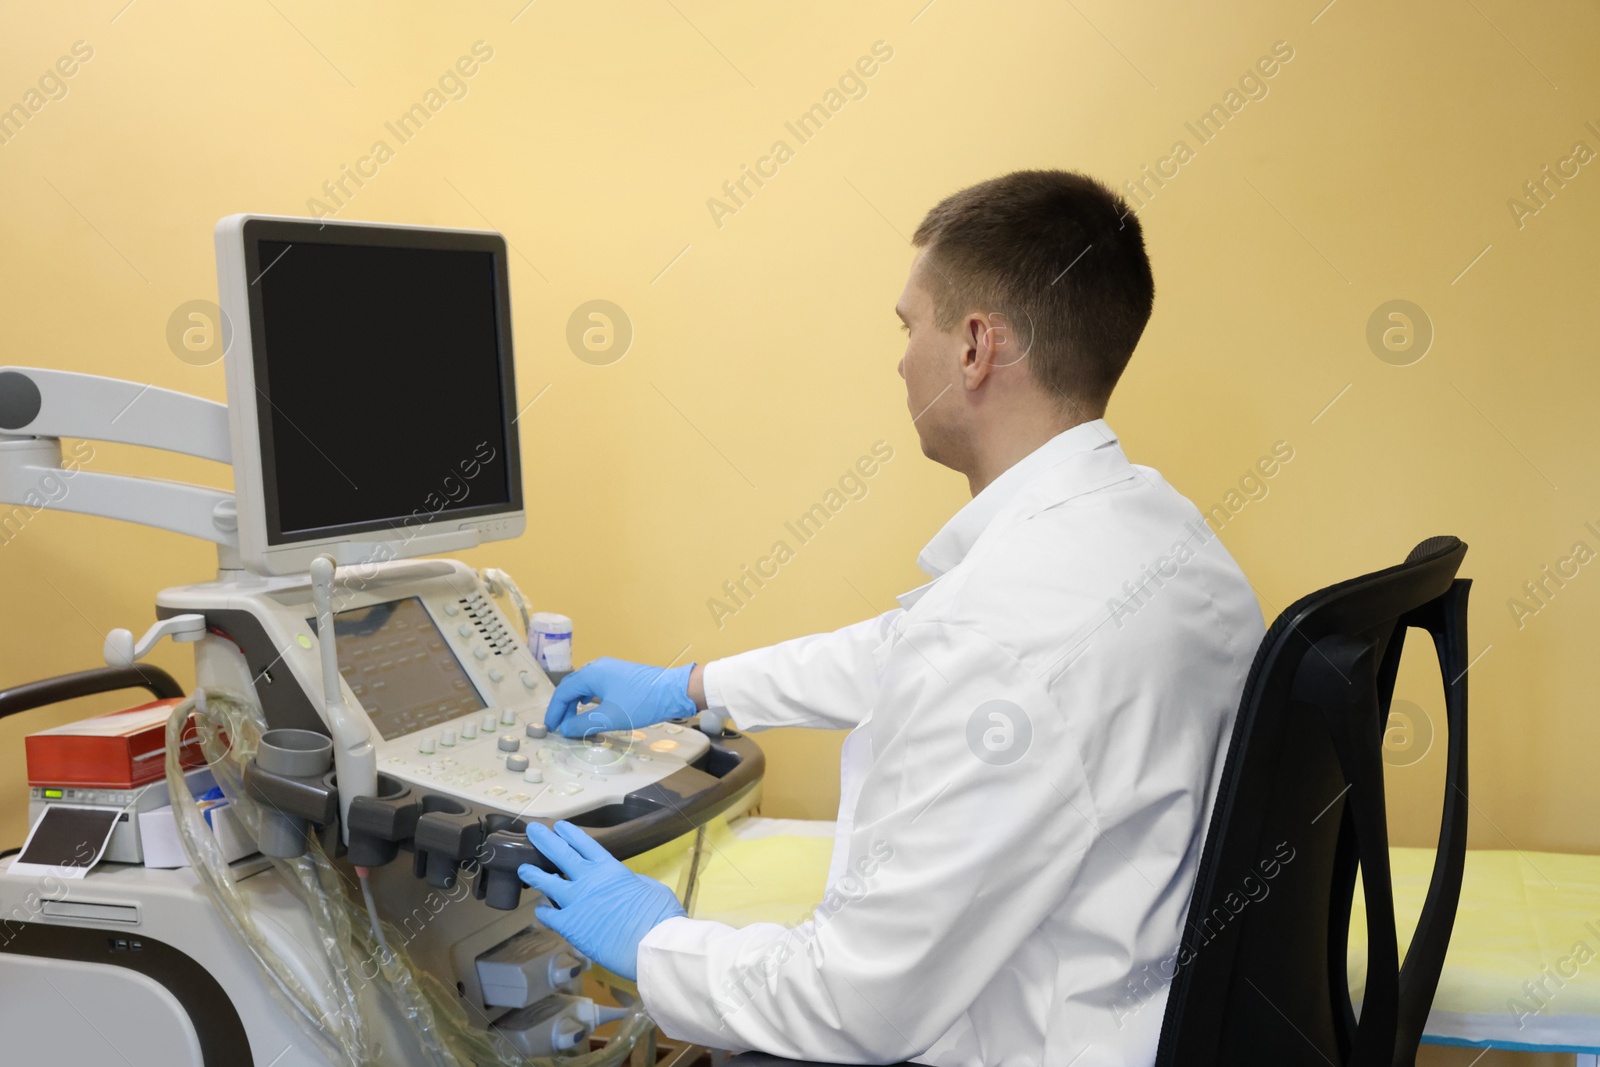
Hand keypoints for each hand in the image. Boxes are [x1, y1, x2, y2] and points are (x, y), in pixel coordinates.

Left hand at [517, 821, 685, 980]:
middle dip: (544, 840)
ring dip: (533, 874)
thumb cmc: (660, 916)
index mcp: (610, 868)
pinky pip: (548, 915)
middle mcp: (588, 880)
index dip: (570, 834)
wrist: (651, 945)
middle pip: (560, 854)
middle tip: (531, 831)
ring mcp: (575, 902)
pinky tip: (540, 911)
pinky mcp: (569, 925)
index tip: (558, 826)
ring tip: (523, 869)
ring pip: (546, 882)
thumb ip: (632, 882)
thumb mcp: (650, 887)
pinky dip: (543, 912)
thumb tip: (624, 883)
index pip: (585, 844)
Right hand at [544, 658, 695, 738]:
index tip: (550, 728)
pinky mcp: (620, 674)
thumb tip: (564, 729)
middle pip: (571, 687)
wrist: (674, 691)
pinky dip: (588, 698)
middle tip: (559, 727)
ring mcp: (610, 669)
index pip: (563, 691)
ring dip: (575, 703)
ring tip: (573, 721)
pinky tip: (591, 708)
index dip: (554, 711)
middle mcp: (598, 667)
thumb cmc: (641, 703)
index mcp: (592, 673)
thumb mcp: (609, 717)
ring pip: (584, 685)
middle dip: (563, 707)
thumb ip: (583, 724)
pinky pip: (596, 685)